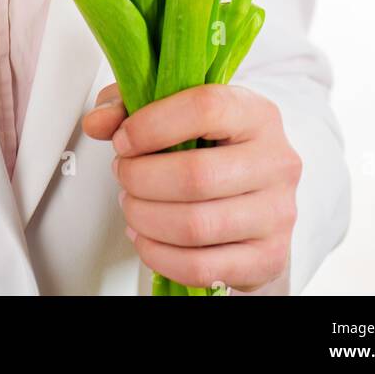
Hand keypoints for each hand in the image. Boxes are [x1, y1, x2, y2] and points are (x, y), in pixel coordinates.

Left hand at [81, 81, 301, 291]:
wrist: (254, 192)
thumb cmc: (212, 145)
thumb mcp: (174, 110)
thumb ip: (129, 106)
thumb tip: (97, 123)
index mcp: (257, 113)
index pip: (205, 108)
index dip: (151, 125)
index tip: (123, 139)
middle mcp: (277, 161)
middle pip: (195, 175)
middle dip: (140, 179)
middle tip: (123, 175)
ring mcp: (277, 213)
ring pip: (195, 225)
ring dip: (145, 218)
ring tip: (132, 205)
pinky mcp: (267, 258)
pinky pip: (200, 267)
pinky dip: (158, 255)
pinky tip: (146, 236)